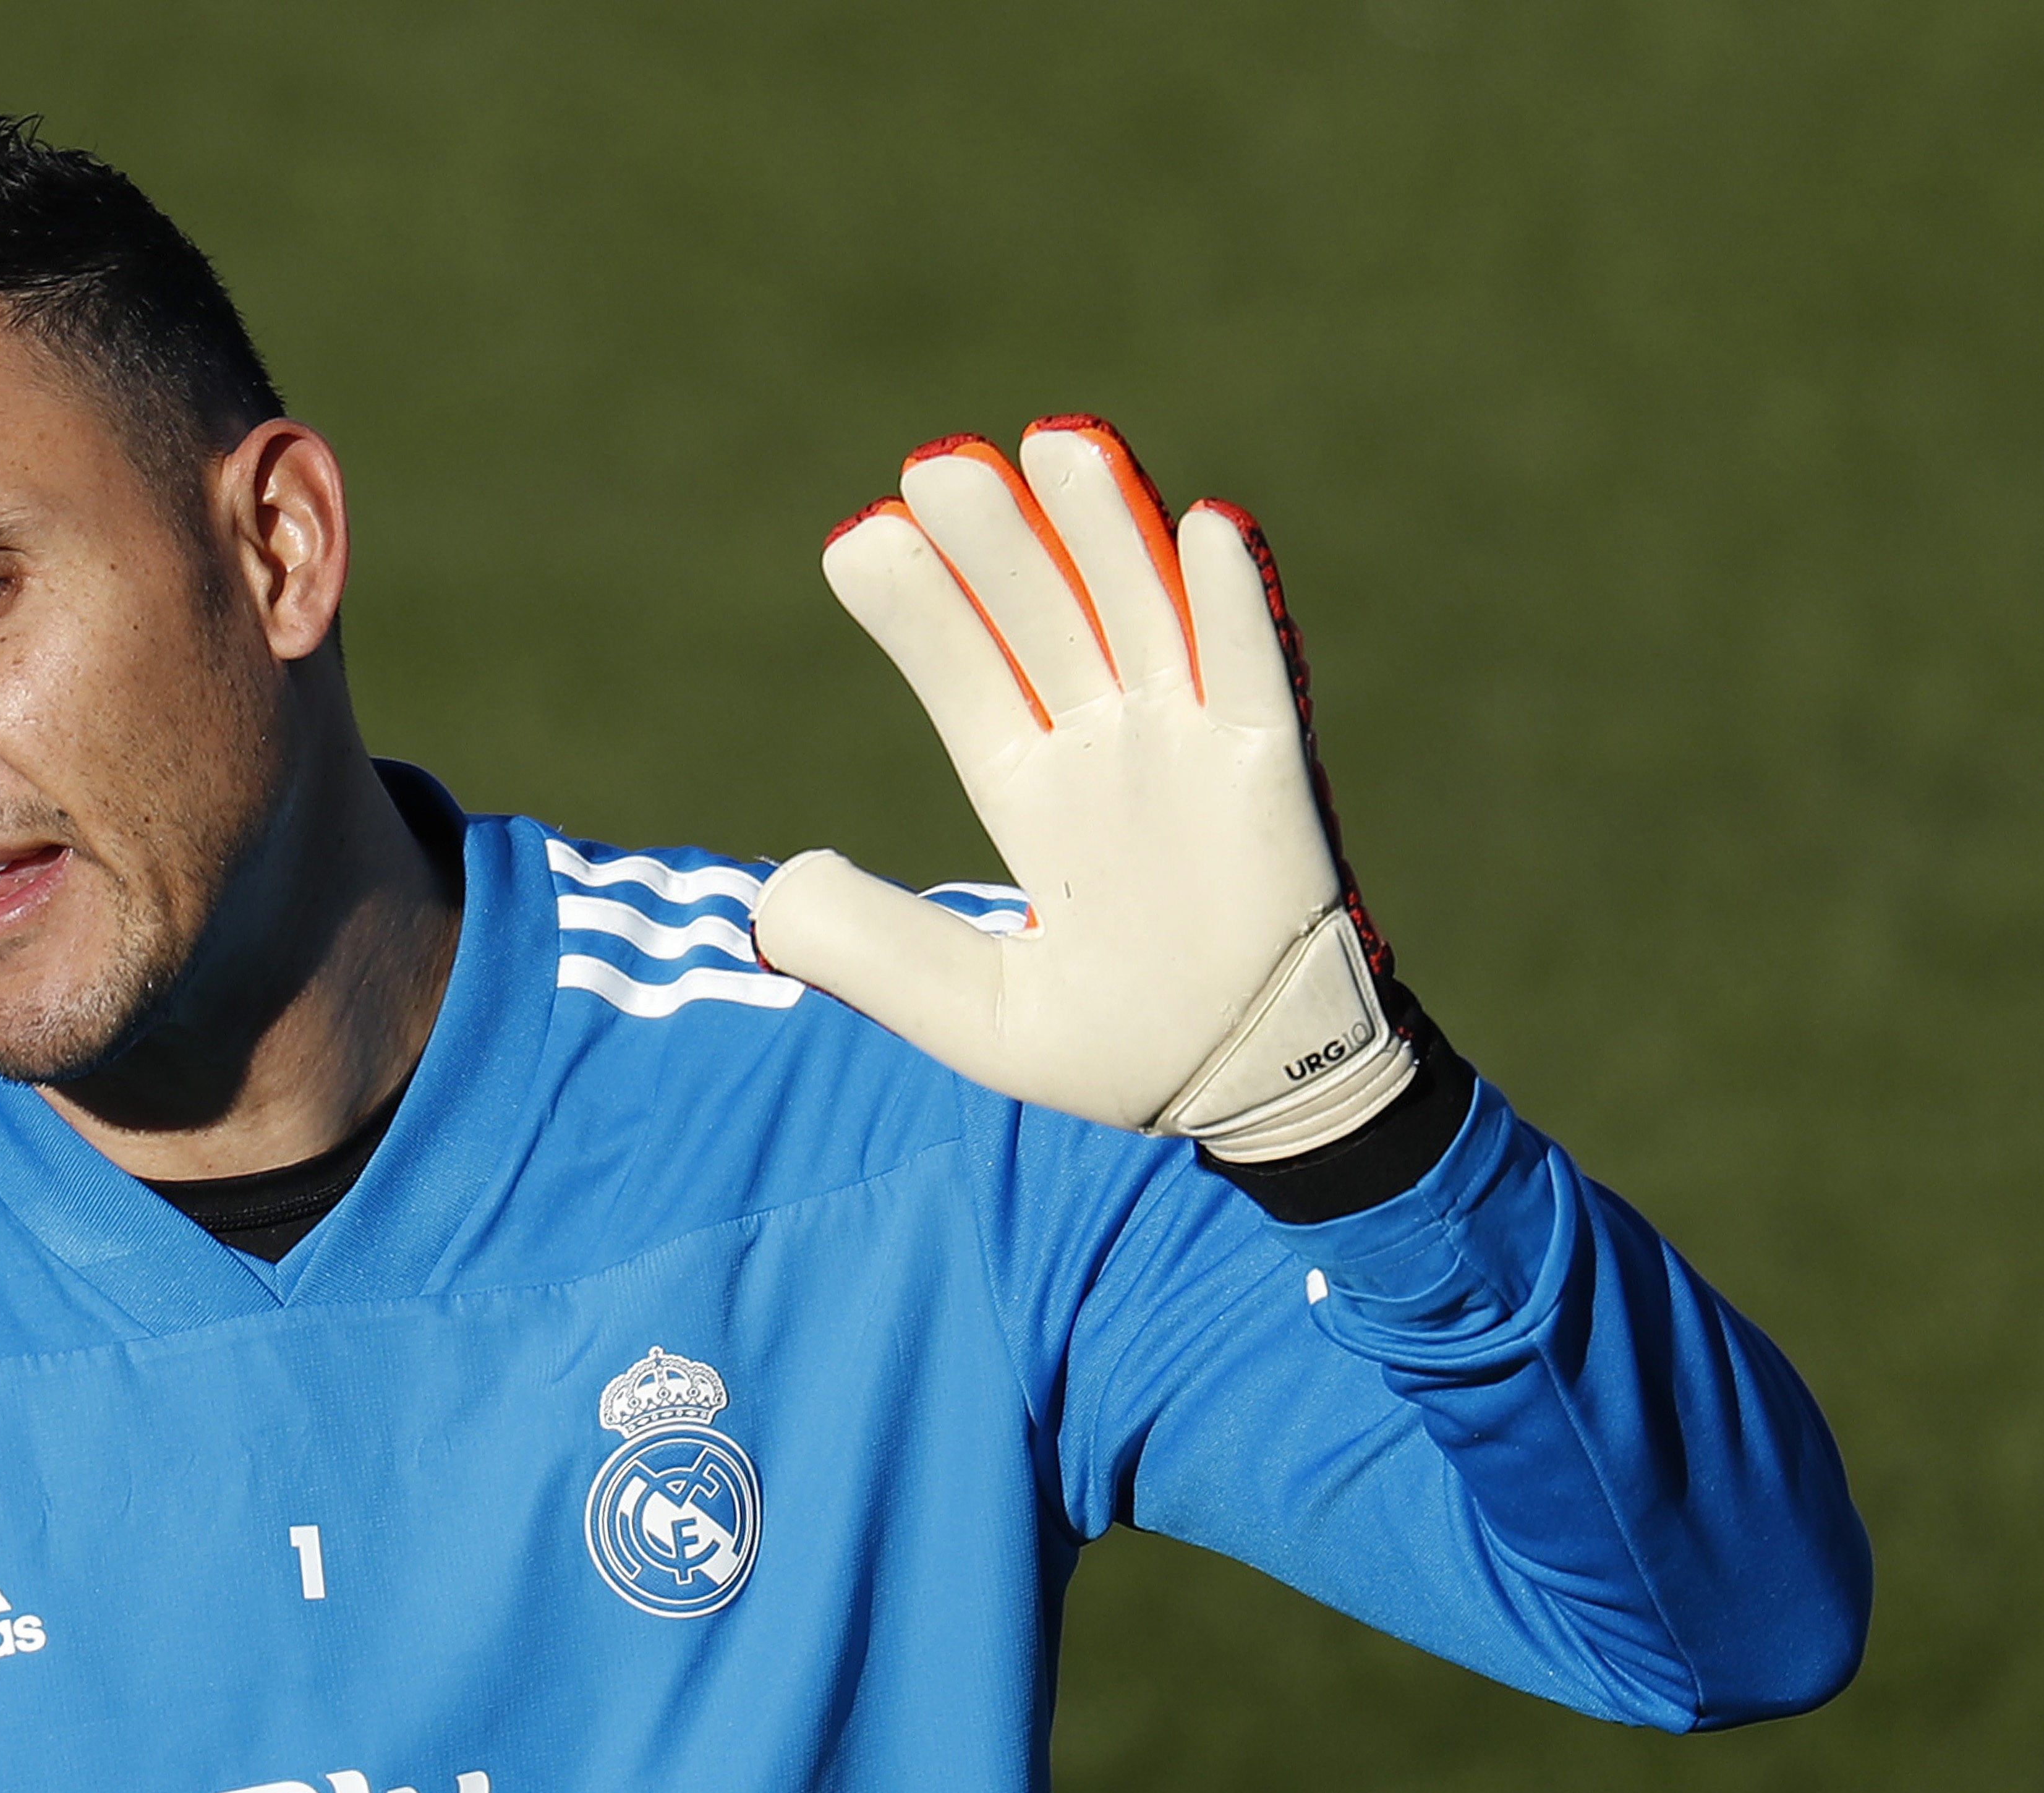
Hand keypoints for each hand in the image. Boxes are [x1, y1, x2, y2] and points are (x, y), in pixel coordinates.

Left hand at [752, 417, 1414, 1161]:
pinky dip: (1234, 605)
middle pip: (1046, 620)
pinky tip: (1206, 527)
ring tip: (1058, 443)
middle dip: (997, 544)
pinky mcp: (1272, 774)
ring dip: (1107, 533)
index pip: (965, 677)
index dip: (920, 609)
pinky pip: (1253, 675)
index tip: (860, 538)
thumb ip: (876, 954)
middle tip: (936, 464)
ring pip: (1142, 617)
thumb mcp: (976, 1018)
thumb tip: (771, 896)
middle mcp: (1108, 752)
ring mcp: (1192, 752)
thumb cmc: (1122, 1054)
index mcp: (1034, 796)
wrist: (1256, 1099)